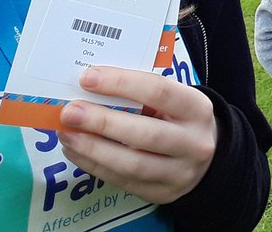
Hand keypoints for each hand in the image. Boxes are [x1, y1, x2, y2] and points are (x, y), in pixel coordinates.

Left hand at [59, 66, 216, 203]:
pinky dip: (94, 165)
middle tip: (70, 112)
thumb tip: (91, 87)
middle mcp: (194, 143)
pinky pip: (123, 181)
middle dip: (102, 122)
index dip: (121, 83)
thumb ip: (140, 92)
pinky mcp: (161, 194)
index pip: (159, 91)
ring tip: (66, 134)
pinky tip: (76, 150)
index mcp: (197, 108)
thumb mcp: (172, 99)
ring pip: (131, 164)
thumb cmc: (177, 117)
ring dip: (92, 149)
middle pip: (145, 134)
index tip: (87, 78)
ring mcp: (179, 173)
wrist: (204, 156)